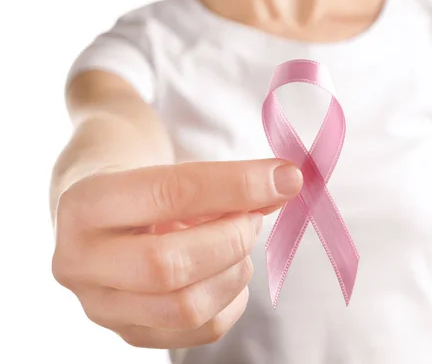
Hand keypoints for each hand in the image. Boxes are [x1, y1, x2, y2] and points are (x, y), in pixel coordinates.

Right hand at [52, 159, 302, 347]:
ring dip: (235, 269)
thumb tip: (283, 186)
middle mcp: (81, 262)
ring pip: (187, 308)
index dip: (236, 186)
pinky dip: (234, 299)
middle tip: (254, 216)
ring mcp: (102, 307)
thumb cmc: (141, 178)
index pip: (169, 195)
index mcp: (85, 204)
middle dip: (233, 238)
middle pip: (170, 266)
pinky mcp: (131, 333)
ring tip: (238, 239)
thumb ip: (225, 179)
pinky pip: (201, 331)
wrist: (103, 207)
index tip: (285, 178)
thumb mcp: (171, 163)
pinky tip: (229, 269)